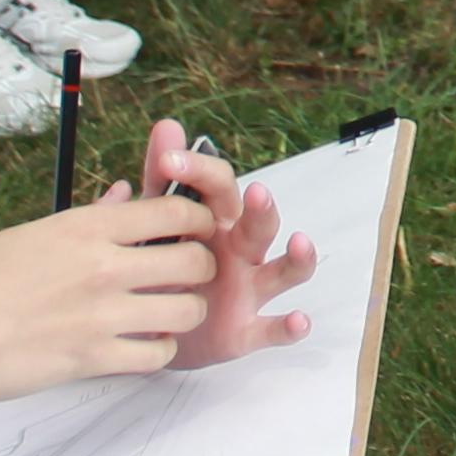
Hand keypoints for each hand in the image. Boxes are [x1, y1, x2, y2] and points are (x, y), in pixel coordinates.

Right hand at [0, 196, 224, 413]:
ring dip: (184, 312)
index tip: (198, 230)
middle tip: (185, 277)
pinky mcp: (94, 358)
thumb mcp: (33, 235)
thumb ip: (92, 219)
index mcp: (86, 228)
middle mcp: (103, 266)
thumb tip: (127, 197)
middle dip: (199, 268)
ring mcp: (102, 314)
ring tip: (166, 313)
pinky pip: (158, 354)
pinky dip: (158, 351)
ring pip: (187, 309)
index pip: (175, 210)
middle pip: (195, 260)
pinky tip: (142, 345)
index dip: (200, 220)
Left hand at [131, 121, 318, 369]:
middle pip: (261, 223)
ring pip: (283, 271)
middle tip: (258, 192)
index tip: (168, 161)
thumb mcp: (157, 222)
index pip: (219, 186)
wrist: (155, 327)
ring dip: (297, 257)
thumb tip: (166, 125)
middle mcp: (241, 250)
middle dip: (263, 209)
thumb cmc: (164, 264)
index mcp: (217, 220)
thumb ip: (162, 178)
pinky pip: (272, 328)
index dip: (198, 169)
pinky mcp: (246, 330)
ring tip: (300, 243)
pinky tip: (298, 320)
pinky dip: (289, 326)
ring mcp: (249, 289)